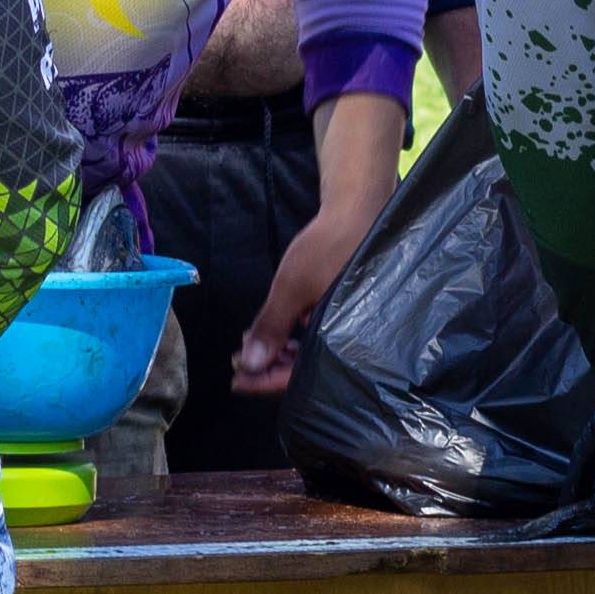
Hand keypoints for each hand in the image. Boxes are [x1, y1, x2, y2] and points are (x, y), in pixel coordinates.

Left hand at [231, 211, 360, 395]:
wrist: (358, 212)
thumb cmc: (328, 248)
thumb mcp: (292, 287)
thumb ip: (272, 326)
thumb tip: (249, 364)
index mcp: (341, 341)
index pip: (297, 377)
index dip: (264, 381)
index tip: (236, 380)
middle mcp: (349, 341)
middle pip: (305, 371)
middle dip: (269, 367)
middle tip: (239, 360)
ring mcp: (349, 328)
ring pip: (311, 354)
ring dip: (280, 352)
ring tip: (253, 343)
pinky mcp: (346, 314)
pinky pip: (318, 337)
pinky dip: (295, 338)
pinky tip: (279, 331)